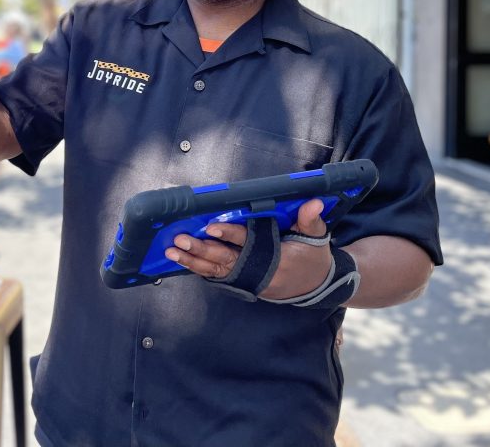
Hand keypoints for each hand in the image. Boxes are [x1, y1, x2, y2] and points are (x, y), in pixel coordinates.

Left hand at [164, 199, 332, 299]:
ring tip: (172, 252)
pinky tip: (182, 261)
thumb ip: (311, 220)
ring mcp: (248, 280)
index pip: (249, 244)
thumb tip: (314, 202)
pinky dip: (199, 268)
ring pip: (216, 271)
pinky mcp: (242, 283)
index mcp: (277, 258)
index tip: (212, 228)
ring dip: (192, 261)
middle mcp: (258, 272)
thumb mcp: (317, 239)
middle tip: (180, 240)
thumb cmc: (313, 258)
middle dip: (201, 250)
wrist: (315, 287)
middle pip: (225, 261)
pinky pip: (217, 277)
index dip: (230, 236)